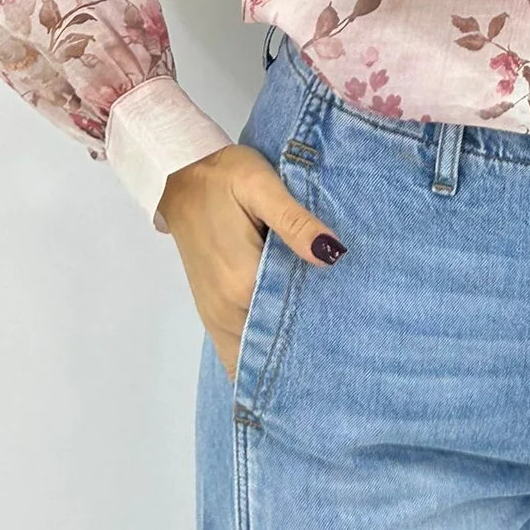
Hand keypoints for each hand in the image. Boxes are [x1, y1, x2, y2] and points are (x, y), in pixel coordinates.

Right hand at [156, 144, 347, 383]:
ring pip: (249, 354)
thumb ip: (295, 222)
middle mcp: (227, 310)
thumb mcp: (262, 186)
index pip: (289, 325)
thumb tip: (333, 254)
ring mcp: (214, 314)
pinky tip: (280, 346)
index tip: (350, 333)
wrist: (178, 174)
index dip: (320, 330)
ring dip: (277, 355)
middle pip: (270, 345)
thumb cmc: (224, 178)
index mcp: (243, 283)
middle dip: (303, 348)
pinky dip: (254, 354)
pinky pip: (233, 347)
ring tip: (318, 346)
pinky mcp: (209, 310)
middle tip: (342, 342)